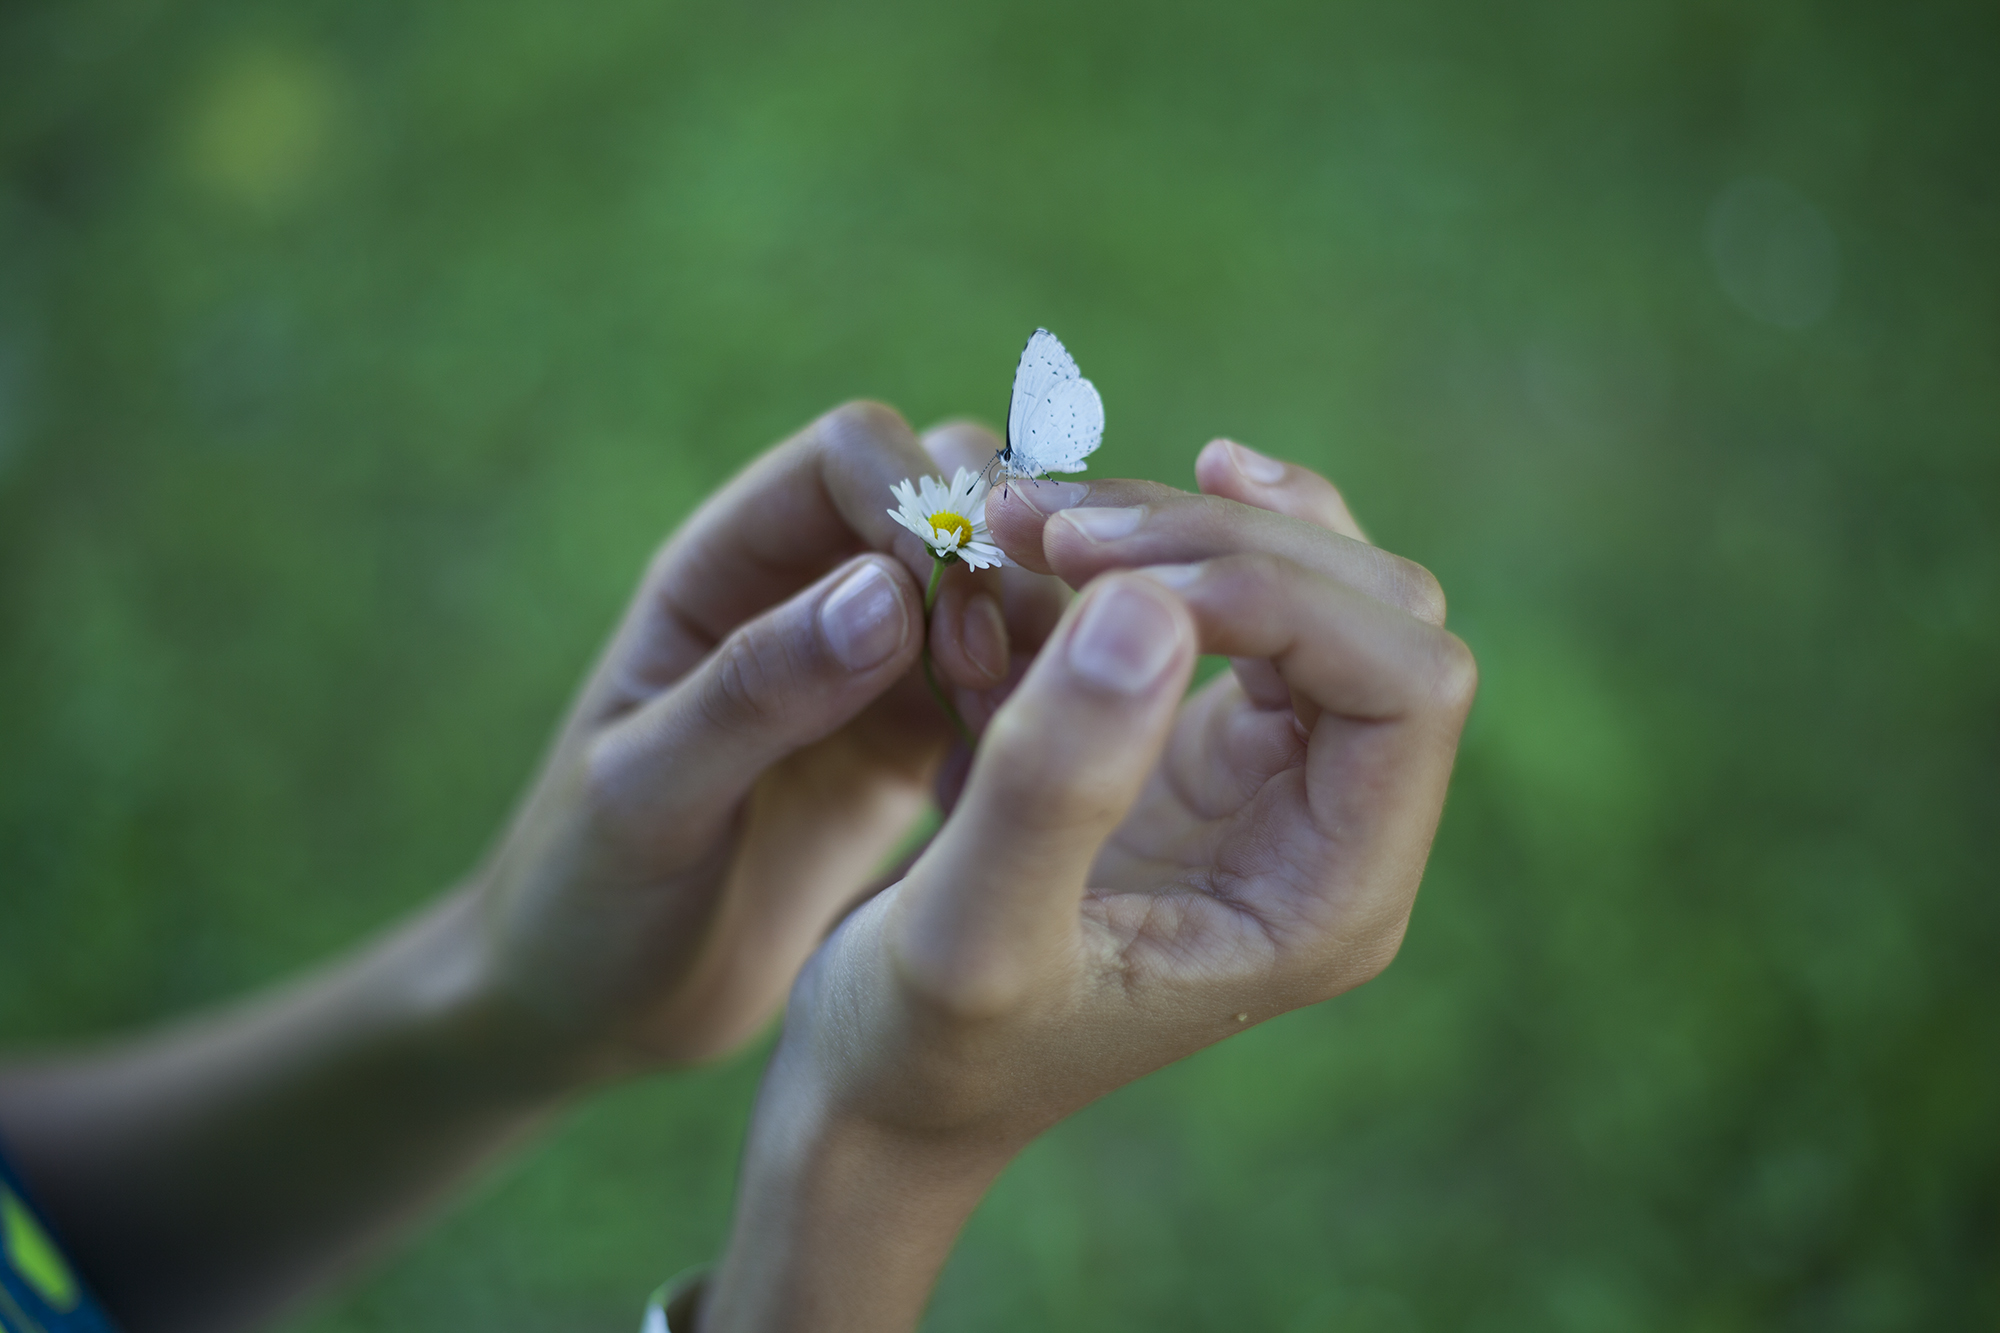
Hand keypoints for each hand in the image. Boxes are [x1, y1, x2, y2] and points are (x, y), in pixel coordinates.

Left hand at [466, 403, 1063, 1075]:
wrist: (590, 1014)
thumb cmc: (581, 902)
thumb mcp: (644, 798)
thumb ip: (755, 690)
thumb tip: (889, 592)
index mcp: (720, 569)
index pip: (850, 455)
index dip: (920, 500)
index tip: (951, 610)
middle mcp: (806, 592)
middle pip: (952, 492)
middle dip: (998, 560)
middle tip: (995, 677)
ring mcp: (870, 667)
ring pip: (998, 585)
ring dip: (1032, 635)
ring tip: (1020, 737)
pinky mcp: (915, 743)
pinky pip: (1011, 685)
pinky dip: (1041, 710)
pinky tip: (1026, 786)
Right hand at [700, 442, 1472, 1331]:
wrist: (887, 1086)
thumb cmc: (920, 1044)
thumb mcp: (966, 933)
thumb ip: (1058, 785)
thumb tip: (1151, 606)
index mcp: (1326, 900)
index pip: (1404, 686)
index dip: (1274, 594)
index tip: (1096, 574)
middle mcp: (1332, 836)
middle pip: (1378, 614)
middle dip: (1225, 540)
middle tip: (1051, 524)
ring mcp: (1280, 787)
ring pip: (1322, 588)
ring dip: (1193, 525)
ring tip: (1041, 515)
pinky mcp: (1213, 753)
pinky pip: (1251, 608)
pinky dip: (1179, 544)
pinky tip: (1110, 525)